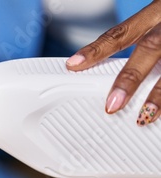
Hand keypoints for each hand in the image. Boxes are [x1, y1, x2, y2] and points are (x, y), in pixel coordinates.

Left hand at [66, 1, 160, 125]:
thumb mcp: (160, 19)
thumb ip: (144, 40)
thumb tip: (117, 75)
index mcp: (156, 13)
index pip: (121, 32)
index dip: (96, 49)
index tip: (73, 65)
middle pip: (150, 48)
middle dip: (130, 78)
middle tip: (111, 105)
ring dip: (160, 94)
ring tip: (144, 117)